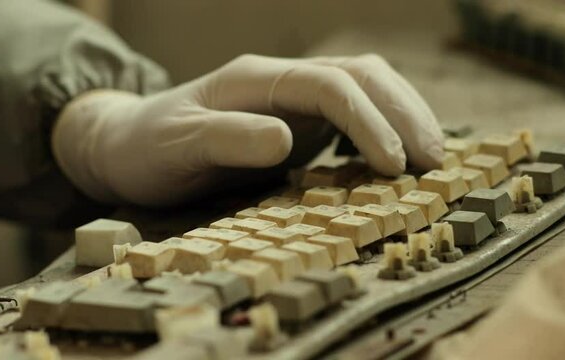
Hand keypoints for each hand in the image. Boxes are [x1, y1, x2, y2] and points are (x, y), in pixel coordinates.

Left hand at [52, 54, 442, 205]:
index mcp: (254, 78)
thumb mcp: (177, 146)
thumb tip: (286, 140)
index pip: (328, 85)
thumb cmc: (149, 149)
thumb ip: (226, 139)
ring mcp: (291, 100)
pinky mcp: (296, 123)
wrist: (130, 147)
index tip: (393, 165)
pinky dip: (382, 132)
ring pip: (363, 89)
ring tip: (431, 158)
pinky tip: (399, 159)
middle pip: (359, 75)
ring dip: (401, 117)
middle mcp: (280, 82)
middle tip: (434, 161)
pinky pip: (352, 117)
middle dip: (402, 112)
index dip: (367, 120)